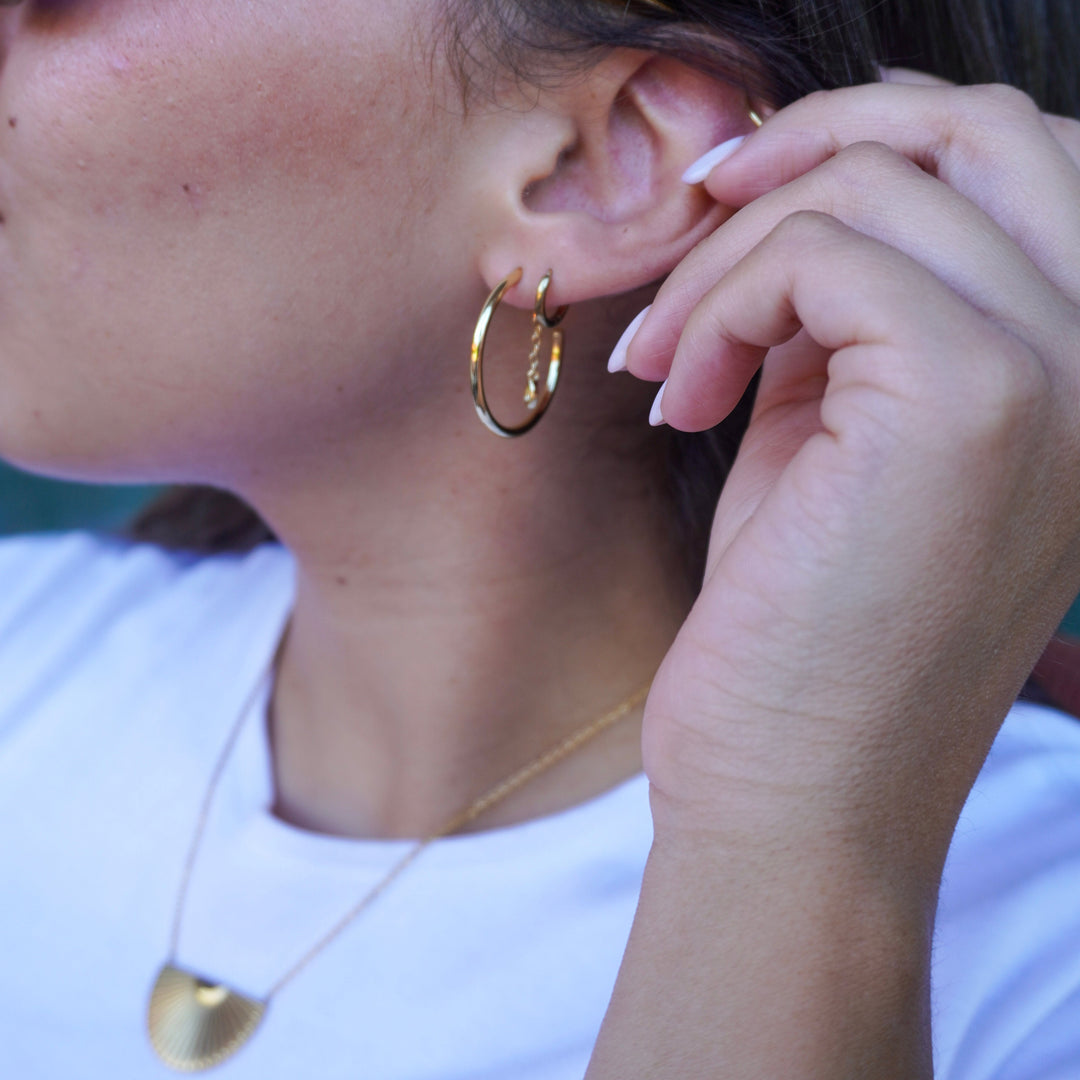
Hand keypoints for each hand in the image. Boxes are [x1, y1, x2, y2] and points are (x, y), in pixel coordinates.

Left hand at [622, 75, 1079, 877]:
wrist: (795, 786)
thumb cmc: (799, 624)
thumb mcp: (835, 434)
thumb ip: (843, 314)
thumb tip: (784, 200)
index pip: (1020, 157)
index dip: (872, 133)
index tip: (742, 191)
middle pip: (974, 128)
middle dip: (808, 140)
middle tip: (700, 207)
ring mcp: (1059, 377)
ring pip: (873, 189)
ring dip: (727, 257)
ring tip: (667, 363)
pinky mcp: (970, 404)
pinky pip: (820, 255)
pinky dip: (718, 307)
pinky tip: (678, 402)